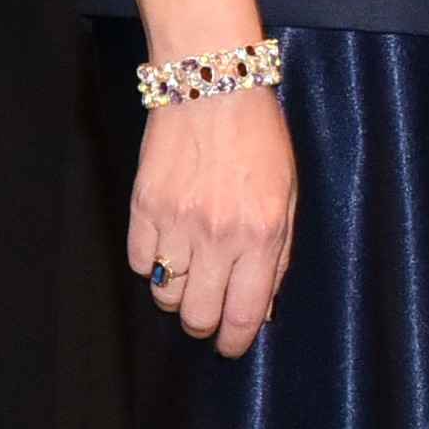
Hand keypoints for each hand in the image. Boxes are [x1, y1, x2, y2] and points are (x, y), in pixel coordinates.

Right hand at [126, 86, 296, 356]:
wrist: (213, 82)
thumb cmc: (259, 136)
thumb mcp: (288, 195)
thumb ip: (277, 255)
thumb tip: (261, 307)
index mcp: (261, 234)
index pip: (244, 313)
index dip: (235, 341)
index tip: (231, 346)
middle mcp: (218, 234)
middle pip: (197, 315)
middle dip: (203, 322)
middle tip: (207, 312)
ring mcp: (176, 221)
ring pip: (165, 293)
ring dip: (177, 292)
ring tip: (189, 270)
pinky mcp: (143, 205)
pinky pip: (140, 262)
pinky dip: (152, 262)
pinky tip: (168, 243)